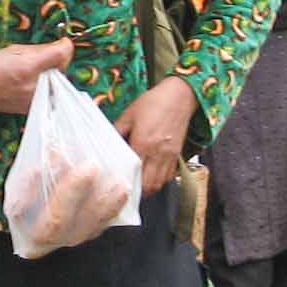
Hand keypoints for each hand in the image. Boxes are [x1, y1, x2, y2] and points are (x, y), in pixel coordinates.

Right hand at [0, 38, 73, 117]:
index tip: (62, 43)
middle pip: (63, 68)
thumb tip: (60, 46)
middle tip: (41, 59)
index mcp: (29, 67)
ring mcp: (36, 100)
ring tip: (33, 73)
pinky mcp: (34, 108)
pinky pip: (50, 93)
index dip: (65, 45)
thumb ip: (40, 49)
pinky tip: (31, 84)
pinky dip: (45, 86)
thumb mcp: (14, 50)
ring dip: (51, 74)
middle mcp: (35, 86)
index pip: (62, 53)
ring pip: (58, 82)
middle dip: (56, 61)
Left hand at [114, 76, 198, 194]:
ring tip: (137, 187)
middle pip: (148, 183)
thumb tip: (106, 143)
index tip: (116, 185)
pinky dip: (160, 180)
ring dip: (149, 188)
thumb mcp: (129, 114)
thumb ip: (117, 130)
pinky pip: (169, 175)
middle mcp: (158, 152)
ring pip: (160, 182)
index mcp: (143, 143)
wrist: (180, 95)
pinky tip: (151, 177)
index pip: (132, 171)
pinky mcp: (178, 154)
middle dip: (137, 191)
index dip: (124, 181)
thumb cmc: (154, 102)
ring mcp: (170, 155)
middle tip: (126, 190)